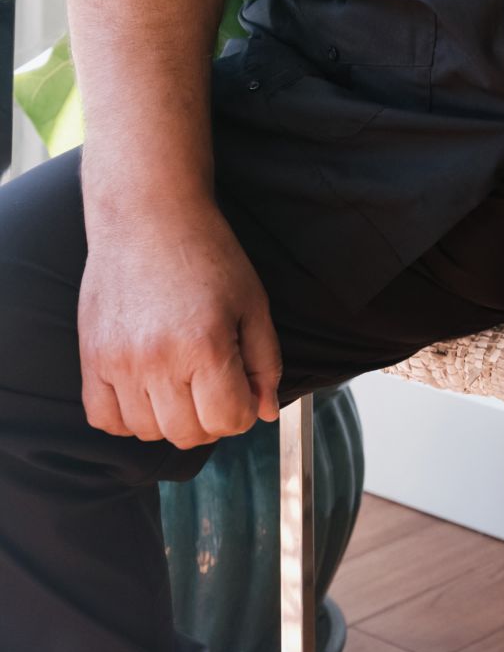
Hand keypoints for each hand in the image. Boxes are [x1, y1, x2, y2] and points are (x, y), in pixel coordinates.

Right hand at [78, 197, 281, 445]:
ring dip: (170, 418)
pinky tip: (146, 387)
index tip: (243, 388)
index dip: (244, 411)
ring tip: (181, 379)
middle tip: (214, 384)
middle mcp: (158, 361)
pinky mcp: (91, 359)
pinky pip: (104, 419)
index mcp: (206, 345)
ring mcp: (119, 363)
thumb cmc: (207, 254)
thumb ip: (264, 362)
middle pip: (187, 434)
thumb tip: (264, 412)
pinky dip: (127, 417)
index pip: (228, 420)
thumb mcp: (252, 301)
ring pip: (147, 432)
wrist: (149, 216)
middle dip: (211, 419)